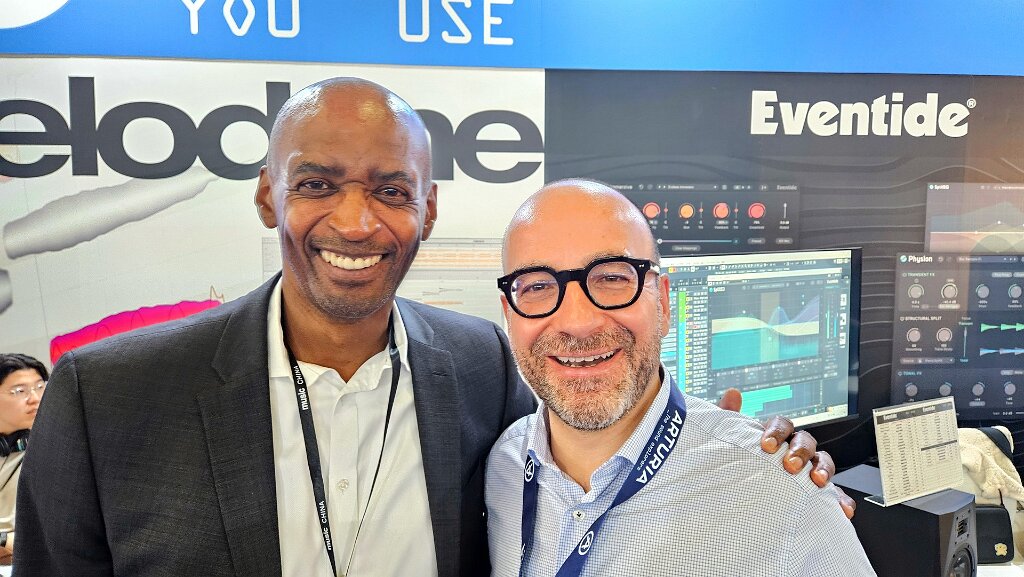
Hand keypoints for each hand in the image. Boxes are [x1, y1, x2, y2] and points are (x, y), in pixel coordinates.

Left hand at [718, 388, 855, 518]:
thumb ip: (728, 417)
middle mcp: (795, 450)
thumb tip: (733, 394)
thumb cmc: (738, 462)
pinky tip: (841, 507)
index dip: (776, 432)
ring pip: (823, 462)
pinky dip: (840, 499)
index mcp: (776, 436)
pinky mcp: (818, 492)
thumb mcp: (730, 442)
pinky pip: (834, 493)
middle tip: (790, 465)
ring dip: (823, 469)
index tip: (767, 446)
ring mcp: (808, 469)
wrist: (740, 493)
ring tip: (818, 481)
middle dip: (800, 451)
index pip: (782, 425)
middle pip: (805, 441)